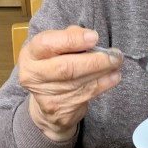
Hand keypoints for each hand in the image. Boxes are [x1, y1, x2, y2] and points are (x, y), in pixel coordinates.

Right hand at [18, 26, 122, 140]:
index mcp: (31, 54)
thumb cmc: (55, 65)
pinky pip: (86, 94)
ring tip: (117, 63)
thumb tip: (90, 37)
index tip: (94, 37)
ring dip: (103, 71)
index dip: (72, 40)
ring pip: (79, 82)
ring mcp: (46, 95)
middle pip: (66, 67)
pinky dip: (103, 84)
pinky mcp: (60, 110)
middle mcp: (33, 75)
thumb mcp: (56, 48)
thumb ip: (70, 37)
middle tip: (114, 55)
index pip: (48, 43)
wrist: (48, 103)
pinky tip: (114, 76)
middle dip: (94, 60)